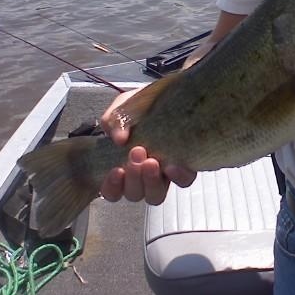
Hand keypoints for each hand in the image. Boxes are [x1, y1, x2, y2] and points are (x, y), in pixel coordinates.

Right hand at [100, 88, 195, 204]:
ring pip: (155, 195)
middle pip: (134, 194)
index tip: (117, 170)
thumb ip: (115, 121)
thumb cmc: (137, 110)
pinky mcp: (183, 168)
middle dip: (134, 177)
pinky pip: (183, 182)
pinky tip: (173, 165)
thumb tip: (119, 138)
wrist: (162, 99)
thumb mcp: (121, 110)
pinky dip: (178, 177)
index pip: (111, 191)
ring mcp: (162, 175)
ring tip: (152, 161)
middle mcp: (141, 178)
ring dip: (151, 181)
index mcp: (121, 169)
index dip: (112, 186)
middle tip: (137, 153)